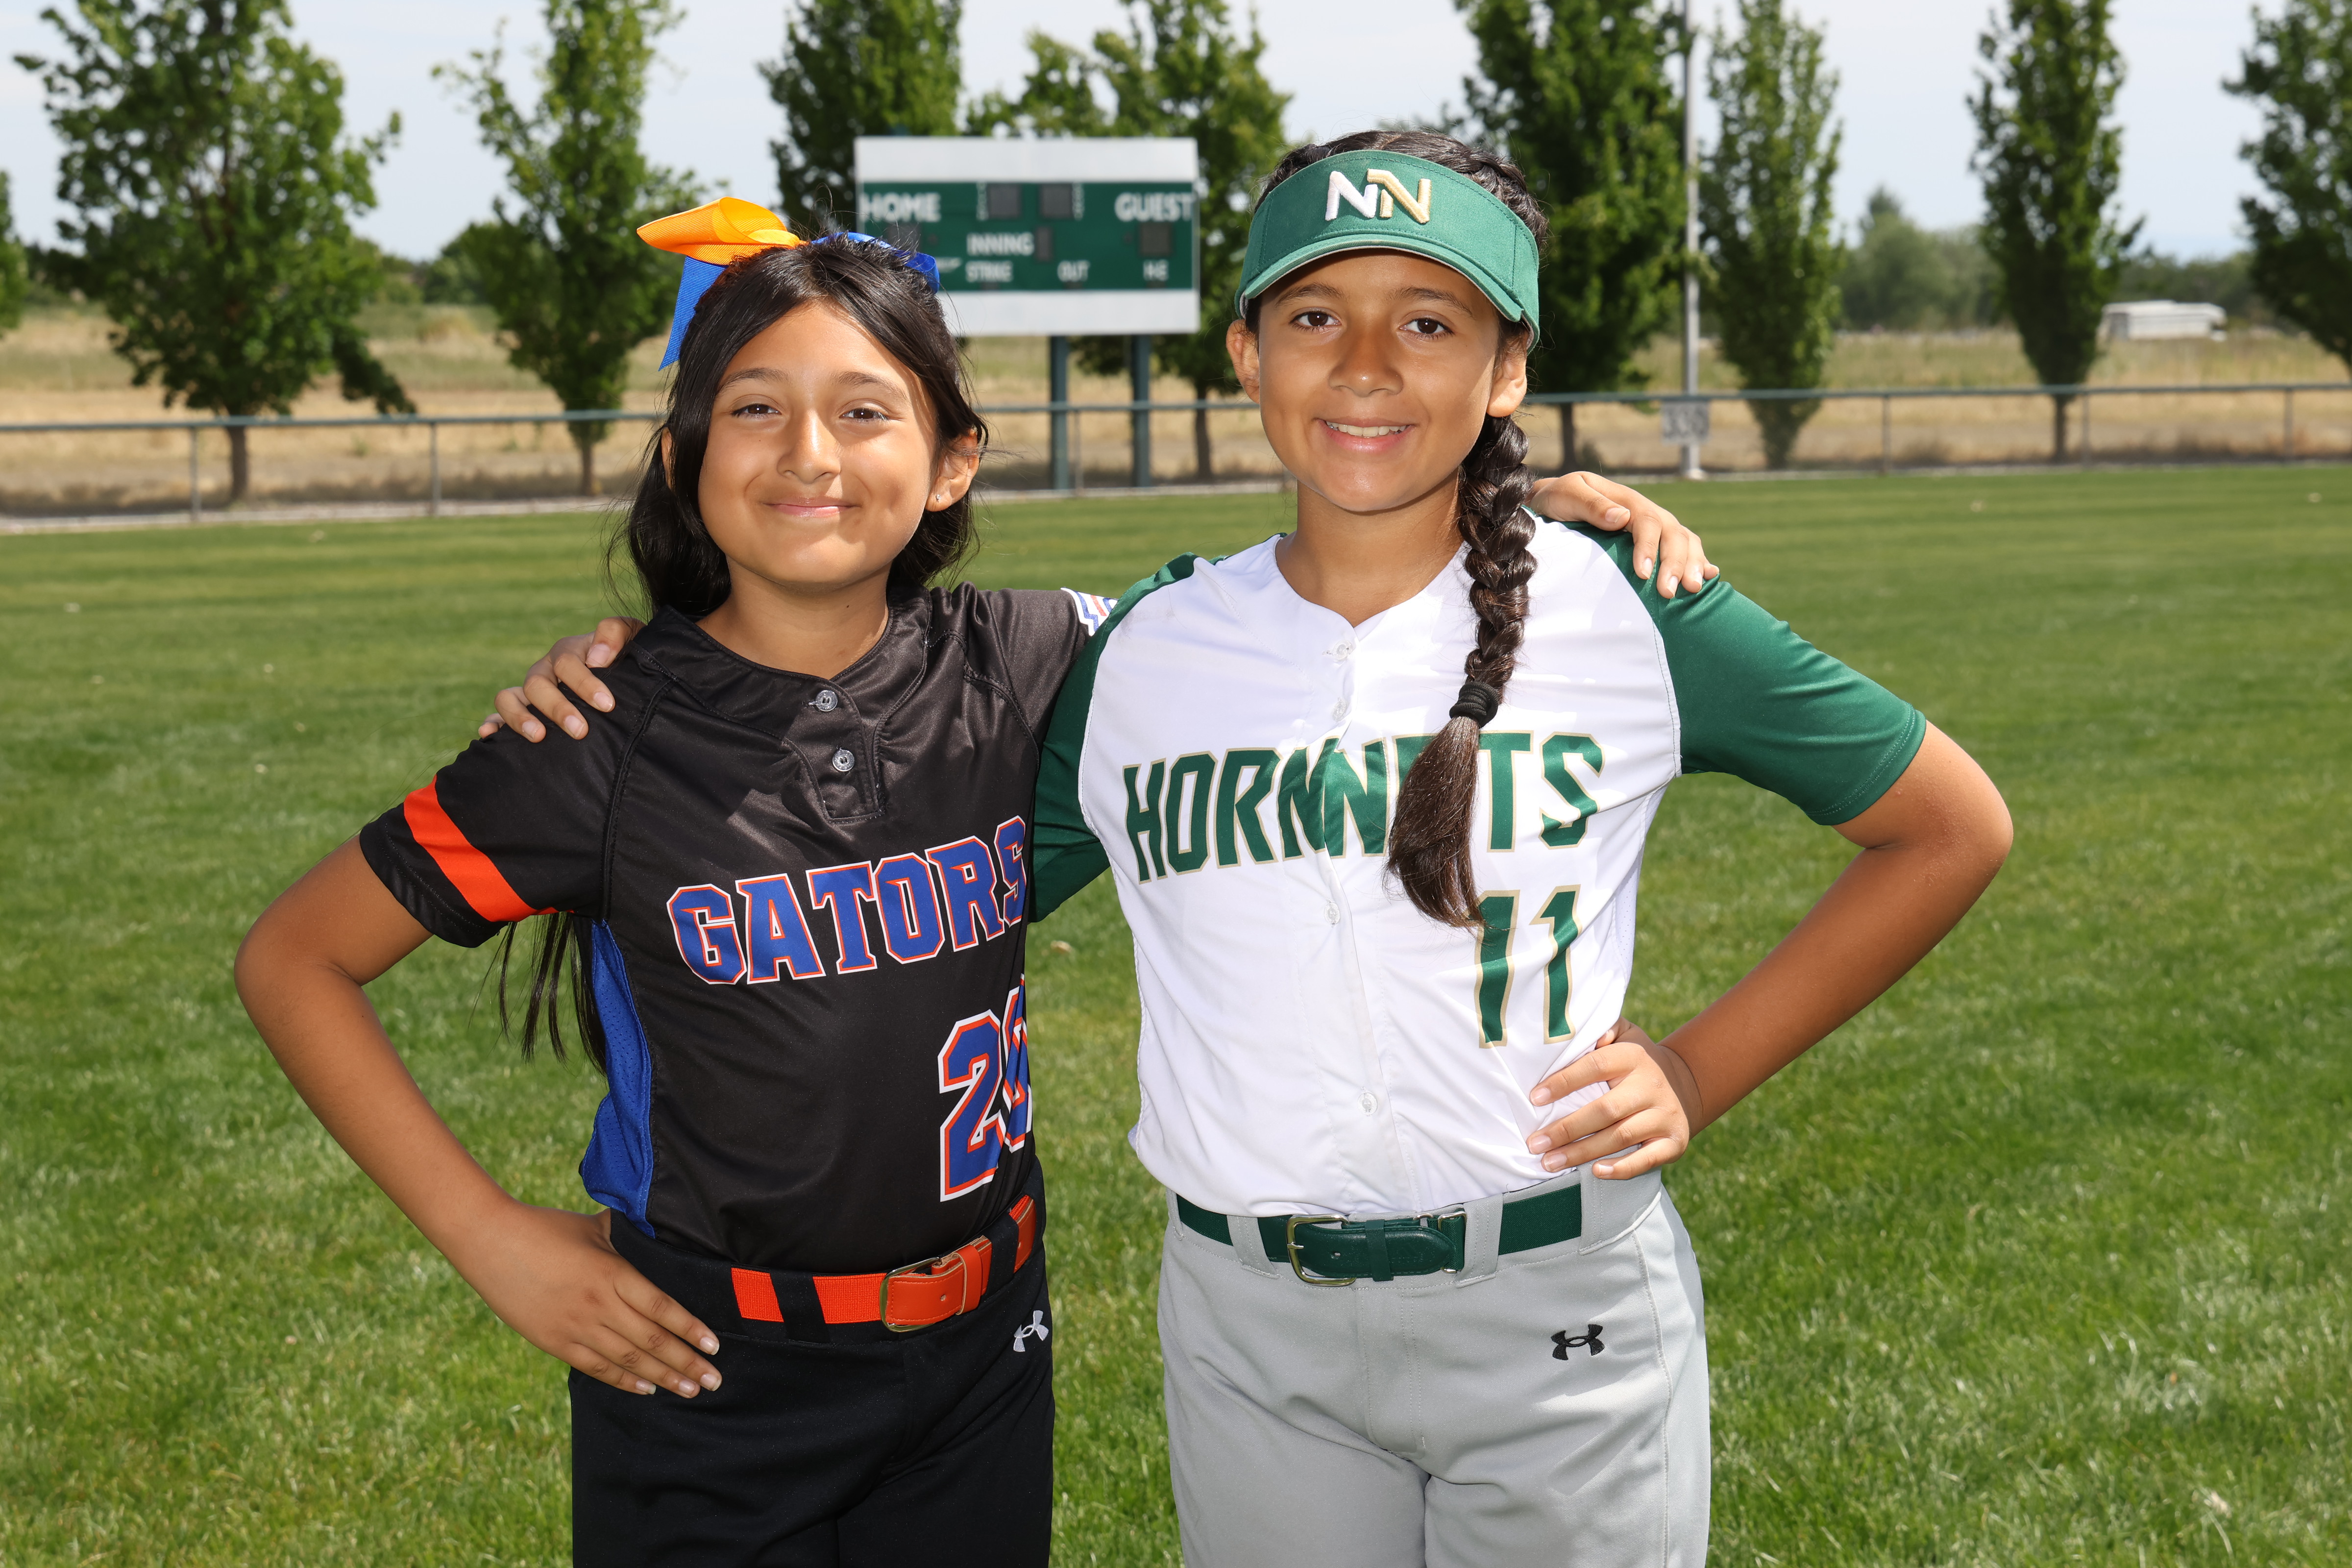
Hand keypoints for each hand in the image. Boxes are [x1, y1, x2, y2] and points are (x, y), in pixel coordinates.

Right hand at [453, 1202, 721, 1397]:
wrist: (489, 1240)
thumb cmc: (544, 1227)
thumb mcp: (593, 1227)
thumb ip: (627, 1236)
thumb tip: (657, 1230)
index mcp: (612, 1273)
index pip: (662, 1307)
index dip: (690, 1329)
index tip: (714, 1346)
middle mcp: (598, 1305)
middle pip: (651, 1340)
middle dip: (686, 1362)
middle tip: (713, 1381)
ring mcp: (574, 1327)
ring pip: (628, 1360)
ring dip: (662, 1377)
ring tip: (690, 1390)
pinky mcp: (553, 1342)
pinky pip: (596, 1367)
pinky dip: (624, 1381)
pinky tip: (647, 1389)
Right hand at [478, 616, 644, 741]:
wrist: (623, 675)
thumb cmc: (627, 657)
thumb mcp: (631, 637)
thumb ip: (615, 633)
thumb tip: (597, 658)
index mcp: (569, 652)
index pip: (567, 663)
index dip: (585, 683)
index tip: (607, 705)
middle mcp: (545, 670)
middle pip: (537, 683)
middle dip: (557, 707)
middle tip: (580, 730)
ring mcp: (530, 691)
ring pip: (509, 698)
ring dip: (520, 717)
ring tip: (538, 736)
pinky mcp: (522, 710)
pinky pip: (498, 715)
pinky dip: (492, 724)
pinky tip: (489, 735)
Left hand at [1525, 1016, 1700, 1179]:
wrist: (1686, 1083)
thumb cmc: (1636, 1061)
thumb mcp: (1625, 1035)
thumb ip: (1600, 1029)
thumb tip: (1575, 1031)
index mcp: (1634, 1056)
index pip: (1595, 1067)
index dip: (1564, 1082)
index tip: (1534, 1098)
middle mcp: (1651, 1085)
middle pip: (1605, 1109)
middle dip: (1567, 1129)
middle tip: (1535, 1143)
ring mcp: (1664, 1115)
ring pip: (1621, 1136)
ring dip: (1582, 1153)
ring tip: (1550, 1162)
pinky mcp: (1674, 1141)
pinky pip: (1648, 1159)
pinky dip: (1622, 1168)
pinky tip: (1596, 1172)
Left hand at [1526, 471, 1719, 598]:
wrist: (1555, 502)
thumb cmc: (1558, 500)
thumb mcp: (1567, 494)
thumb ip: (1591, 505)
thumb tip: (1620, 517)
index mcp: (1627, 500)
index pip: (1647, 522)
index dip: (1649, 547)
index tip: (1643, 574)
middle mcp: (1646, 512)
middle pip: (1672, 533)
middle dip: (1675, 563)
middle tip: (1669, 593)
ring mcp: (1655, 527)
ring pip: (1684, 541)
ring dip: (1692, 564)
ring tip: (1693, 590)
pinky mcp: (1655, 542)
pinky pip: (1684, 548)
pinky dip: (1699, 561)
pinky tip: (1709, 577)